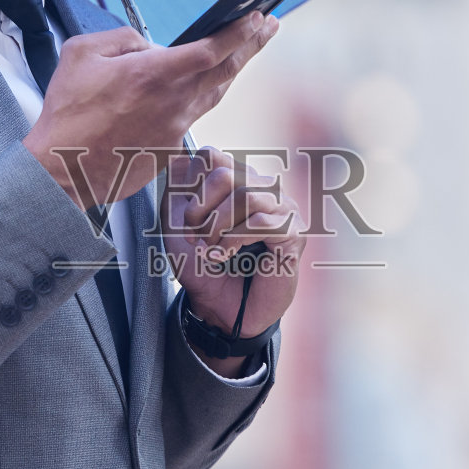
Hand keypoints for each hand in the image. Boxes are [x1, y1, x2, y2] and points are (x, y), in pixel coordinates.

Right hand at [23, 14, 277, 208]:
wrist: (62, 171)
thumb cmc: (68, 116)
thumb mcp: (83, 54)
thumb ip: (123, 39)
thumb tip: (149, 45)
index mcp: (155, 74)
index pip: (213, 48)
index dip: (240, 31)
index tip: (258, 16)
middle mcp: (174, 102)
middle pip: (227, 70)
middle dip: (252, 44)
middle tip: (270, 26)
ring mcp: (175, 129)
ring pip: (214, 95)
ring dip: (233, 70)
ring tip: (246, 52)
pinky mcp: (169, 149)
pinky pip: (191, 117)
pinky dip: (201, 98)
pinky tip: (200, 88)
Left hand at [162, 147, 304, 375]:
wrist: (223, 312)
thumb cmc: (205, 271)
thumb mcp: (178, 231)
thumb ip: (176, 194)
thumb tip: (178, 159)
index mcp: (236, 182)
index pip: (212, 156)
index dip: (191, 185)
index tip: (186, 219)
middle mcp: (261, 189)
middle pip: (225, 173)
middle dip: (201, 209)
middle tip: (197, 237)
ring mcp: (281, 208)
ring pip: (244, 195)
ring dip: (217, 226)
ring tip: (210, 248)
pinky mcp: (293, 232)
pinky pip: (260, 221)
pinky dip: (233, 240)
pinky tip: (223, 255)